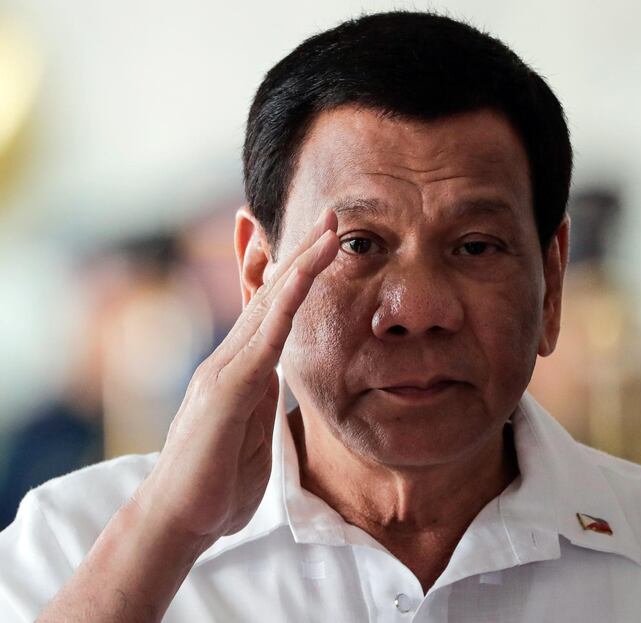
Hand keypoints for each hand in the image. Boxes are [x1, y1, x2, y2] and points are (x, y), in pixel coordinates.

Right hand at [134, 208, 338, 543]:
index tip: (316, 240)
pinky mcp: (225, 390)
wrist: (178, 521)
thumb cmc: (217, 481)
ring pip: (267, 306)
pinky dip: (284, 303)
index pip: (267, 310)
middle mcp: (229, 359)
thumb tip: (279, 375)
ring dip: (300, 264)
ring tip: (327, 229)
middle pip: (269, 294)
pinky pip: (263, 339)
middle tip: (328, 214)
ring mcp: (224, 370)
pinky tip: (303, 275)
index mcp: (240, 369)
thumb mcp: (250, 429)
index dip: (290, 272)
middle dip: (300, 252)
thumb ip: (262, 396)